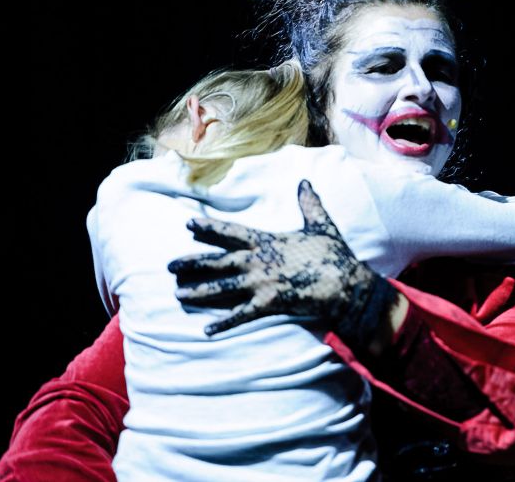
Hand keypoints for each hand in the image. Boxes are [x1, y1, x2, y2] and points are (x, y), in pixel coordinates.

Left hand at [169, 179, 396, 340]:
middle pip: (217, 261)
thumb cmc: (333, 254)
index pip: (231, 232)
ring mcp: (260, 283)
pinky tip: (207, 330)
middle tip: (170, 266)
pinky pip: (240, 315)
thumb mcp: (320, 225)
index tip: (189, 224)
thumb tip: (304, 182)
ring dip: (199, 292)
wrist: (344, 284)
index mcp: (267, 241)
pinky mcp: (268, 304)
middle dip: (192, 263)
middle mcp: (258, 261)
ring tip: (178, 294)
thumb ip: (308, 204)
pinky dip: (223, 324)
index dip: (209, 228)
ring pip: (222, 288)